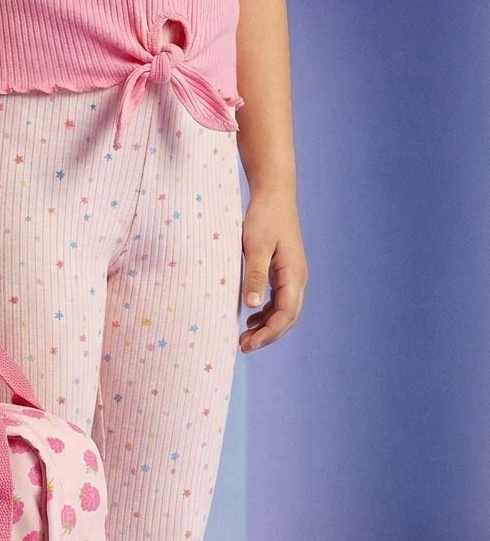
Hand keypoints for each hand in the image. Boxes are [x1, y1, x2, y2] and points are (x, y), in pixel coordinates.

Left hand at [238, 190, 307, 352]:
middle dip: (267, 335)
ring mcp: (292, 276)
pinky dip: (266, 314)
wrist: (273, 194)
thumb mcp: (256, 247)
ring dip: (266, 327)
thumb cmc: (263, 217)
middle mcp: (298, 278)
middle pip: (287, 318)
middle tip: (243, 346)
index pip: (286, 314)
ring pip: (284, 311)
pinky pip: (279, 301)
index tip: (248, 343)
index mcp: (294, 274)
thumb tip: (251, 306)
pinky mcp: (284, 272)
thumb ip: (255, 276)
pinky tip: (250, 319)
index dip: (269, 333)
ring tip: (244, 338)